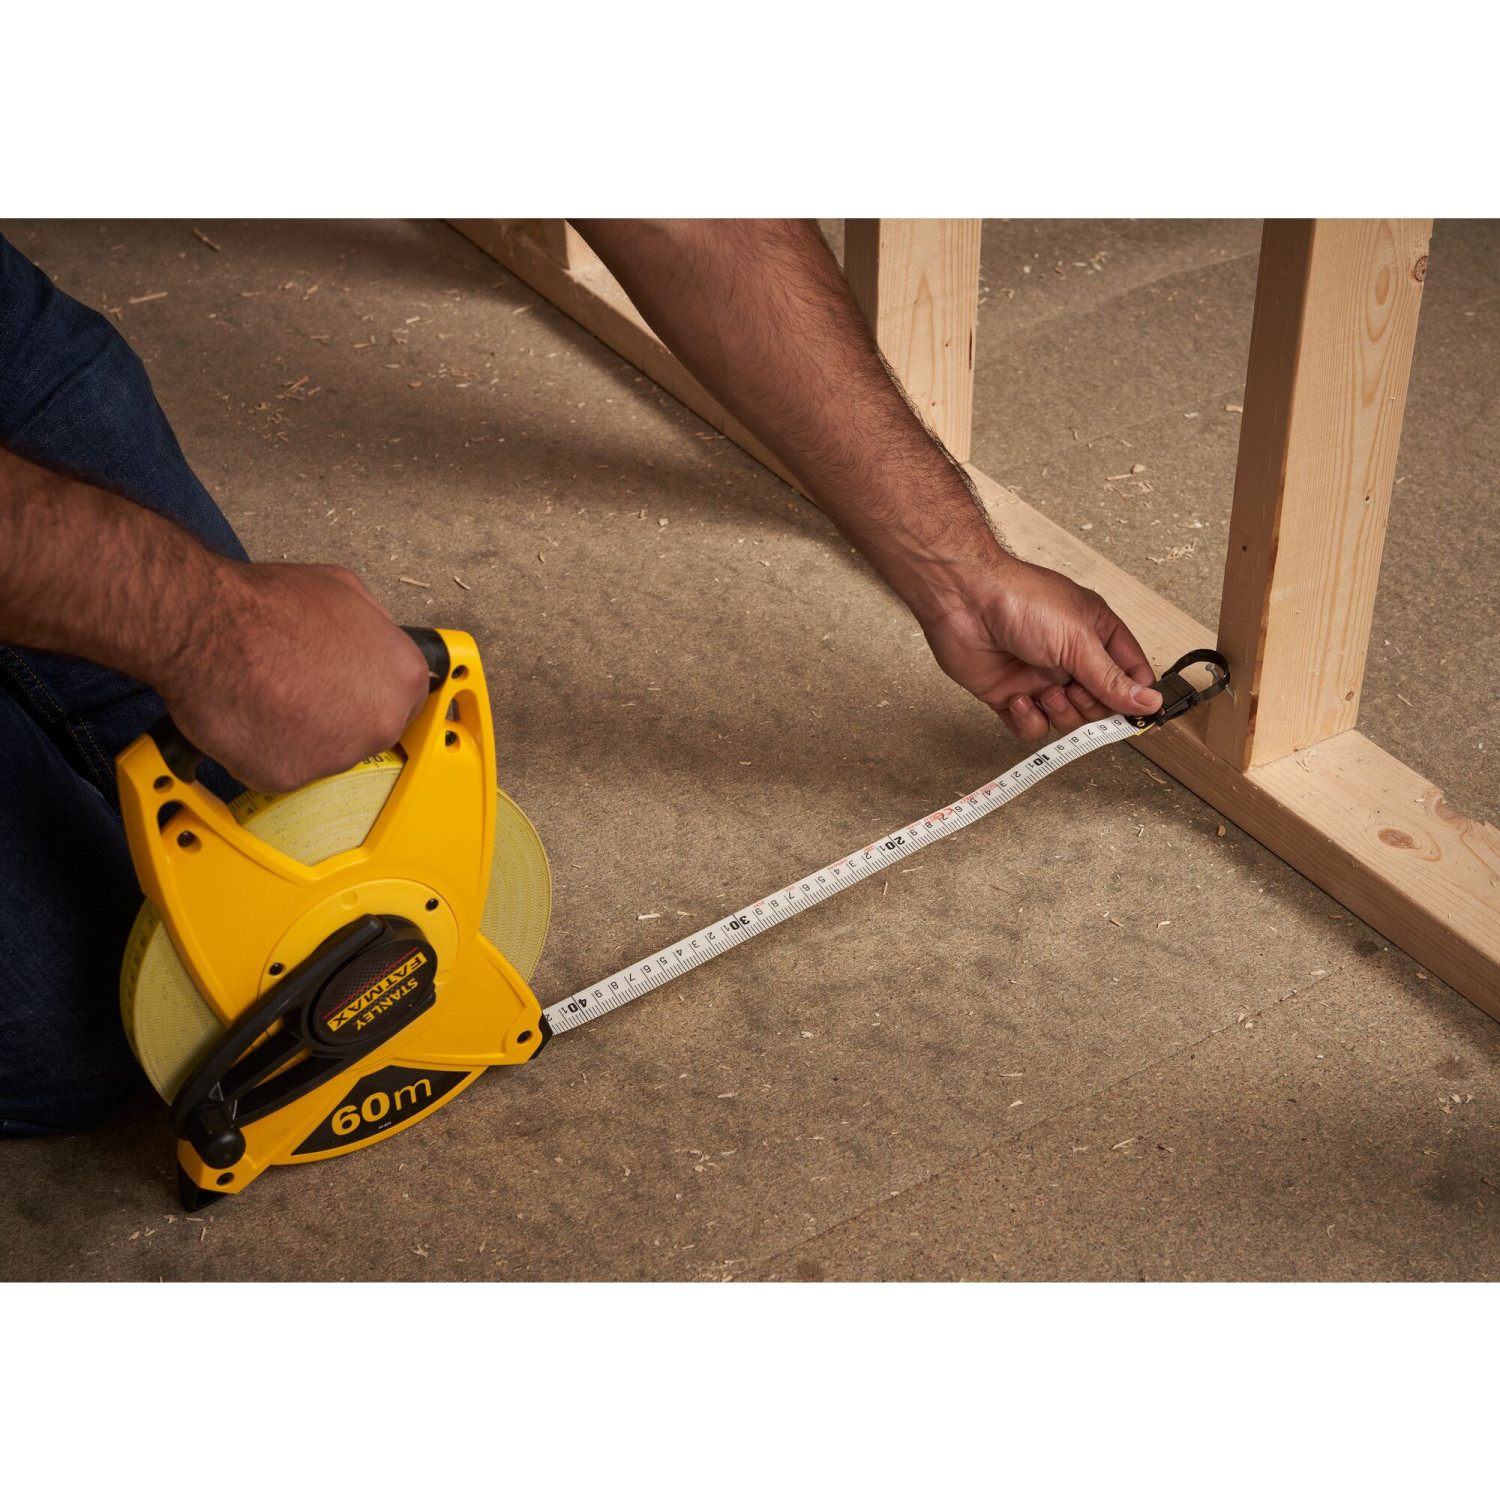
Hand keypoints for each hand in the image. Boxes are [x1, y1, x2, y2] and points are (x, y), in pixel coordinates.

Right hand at [156, 561, 431, 792]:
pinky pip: (280, 769)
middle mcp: (381, 724)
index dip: (370, 692)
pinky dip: (262, 750)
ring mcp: (338, 757)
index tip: (347, 690)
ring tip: (267, 696)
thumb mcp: (344, 591)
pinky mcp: (291, 778)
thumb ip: (373, 628)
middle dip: (337, 715)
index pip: (405, 700)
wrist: (209, 630)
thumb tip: (371, 641)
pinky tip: (247, 716)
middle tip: (298, 689)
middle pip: (367, 731)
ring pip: (324, 754)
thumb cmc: (270, 607)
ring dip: (300, 735)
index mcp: (403, 677)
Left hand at [920, 558, 1161, 739]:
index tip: (1140, 717)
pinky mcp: (1009, 694)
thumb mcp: (1076, 640)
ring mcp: (1039, 676)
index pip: (1130, 674)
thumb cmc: (1019, 600)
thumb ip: (1111, 678)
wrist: (962, 600)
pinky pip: (1031, 726)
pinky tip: (1018, 699)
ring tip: (1045, 691)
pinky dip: (1027, 719)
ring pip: (1067, 718)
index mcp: (1095, 633)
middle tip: (1076, 691)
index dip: (1137, 697)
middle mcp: (1070, 657)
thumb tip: (1148, 701)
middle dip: (1090, 706)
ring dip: (1059, 712)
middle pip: (1100, 704)